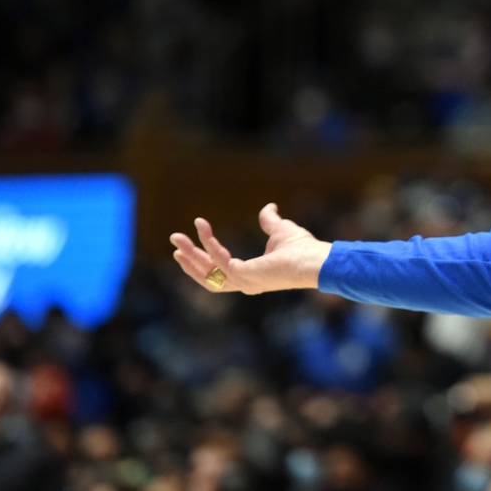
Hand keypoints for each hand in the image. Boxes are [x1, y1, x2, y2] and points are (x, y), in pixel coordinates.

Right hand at [170, 203, 331, 293]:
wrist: (316, 259)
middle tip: (175, 239)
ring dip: (190, 255)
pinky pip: (220, 260)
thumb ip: (270, 220)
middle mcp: (244, 282)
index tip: (188, 243)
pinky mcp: (244, 275)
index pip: (219, 270)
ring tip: (177, 239)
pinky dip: (209, 244)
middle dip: (189, 257)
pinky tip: (202, 229)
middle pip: (207, 274)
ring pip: (207, 272)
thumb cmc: (303, 248)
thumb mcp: (280, 229)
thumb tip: (269, 207)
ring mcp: (243, 282)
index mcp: (250, 275)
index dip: (202, 258)